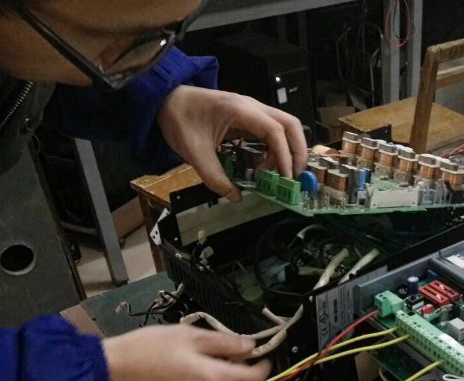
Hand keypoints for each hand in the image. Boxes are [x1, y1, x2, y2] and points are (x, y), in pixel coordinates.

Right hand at [101, 325, 271, 380]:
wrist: (111, 372)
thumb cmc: (149, 347)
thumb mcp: (189, 335)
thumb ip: (224, 343)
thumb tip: (250, 347)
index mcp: (213, 379)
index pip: (252, 379)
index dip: (262, 367)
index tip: (262, 357)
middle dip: (240, 375)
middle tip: (230, 356)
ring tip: (206, 367)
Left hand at [157, 85, 306, 201]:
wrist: (165, 100)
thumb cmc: (178, 120)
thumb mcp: (193, 153)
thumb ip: (215, 177)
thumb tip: (236, 197)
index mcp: (239, 110)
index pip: (274, 131)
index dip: (284, 156)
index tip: (285, 178)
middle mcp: (252, 107)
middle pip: (290, 124)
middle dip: (298, 151)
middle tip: (295, 177)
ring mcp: (252, 110)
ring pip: (284, 127)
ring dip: (288, 151)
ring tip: (280, 175)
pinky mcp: (248, 118)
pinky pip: (272, 132)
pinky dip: (276, 149)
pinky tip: (265, 166)